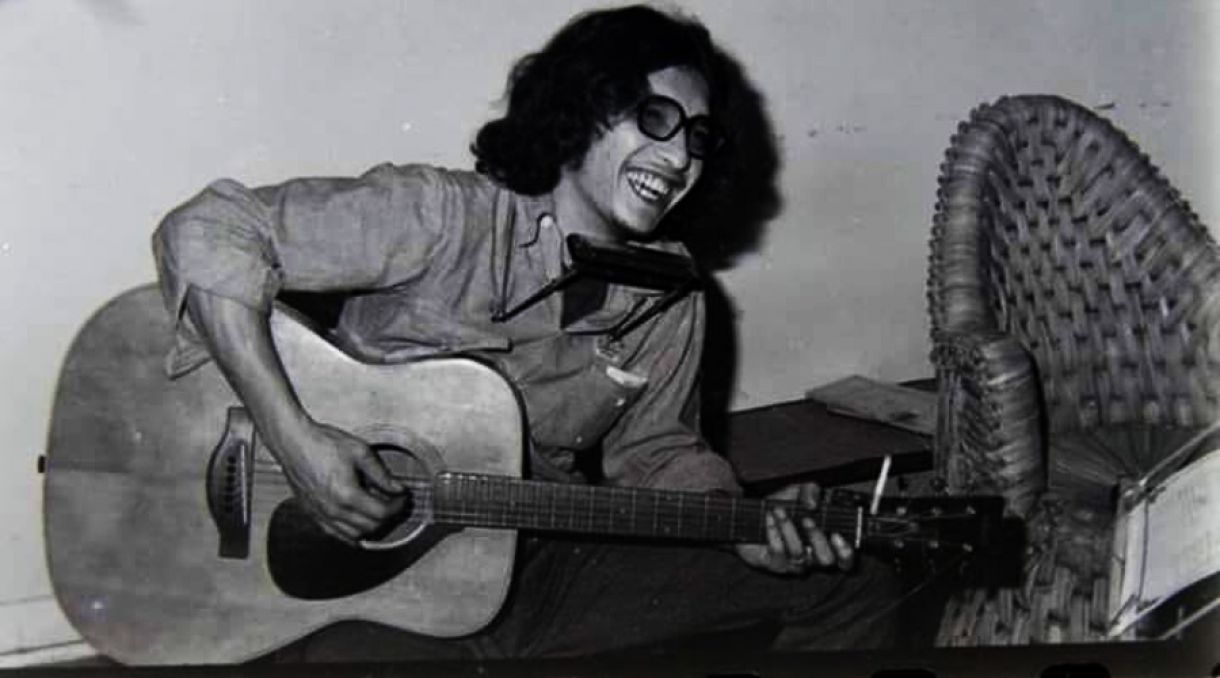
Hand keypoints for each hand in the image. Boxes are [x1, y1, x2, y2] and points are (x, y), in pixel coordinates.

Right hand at [274, 421, 406, 544]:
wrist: (293, 442)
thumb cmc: (322, 443)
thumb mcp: (360, 452)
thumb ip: (382, 474)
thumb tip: (397, 488)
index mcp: (347, 495)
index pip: (381, 513)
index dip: (397, 506)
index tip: (402, 498)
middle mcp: (333, 510)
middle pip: (369, 527)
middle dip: (386, 517)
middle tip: (393, 503)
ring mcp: (320, 514)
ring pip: (353, 535)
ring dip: (369, 527)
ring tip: (377, 512)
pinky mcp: (312, 513)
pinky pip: (335, 533)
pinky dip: (350, 533)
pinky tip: (357, 524)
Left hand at [734, 482, 854, 574]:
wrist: (749, 517)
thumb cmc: (780, 507)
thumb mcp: (796, 493)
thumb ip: (809, 491)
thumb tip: (813, 503)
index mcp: (824, 544)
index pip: (844, 560)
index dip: (845, 552)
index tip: (837, 535)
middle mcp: (811, 557)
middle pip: (825, 559)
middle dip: (817, 538)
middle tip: (807, 519)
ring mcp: (792, 563)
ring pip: (798, 554)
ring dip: (789, 529)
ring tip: (779, 510)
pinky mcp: (773, 563)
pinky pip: (777, 552)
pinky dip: (773, 532)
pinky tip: (768, 517)